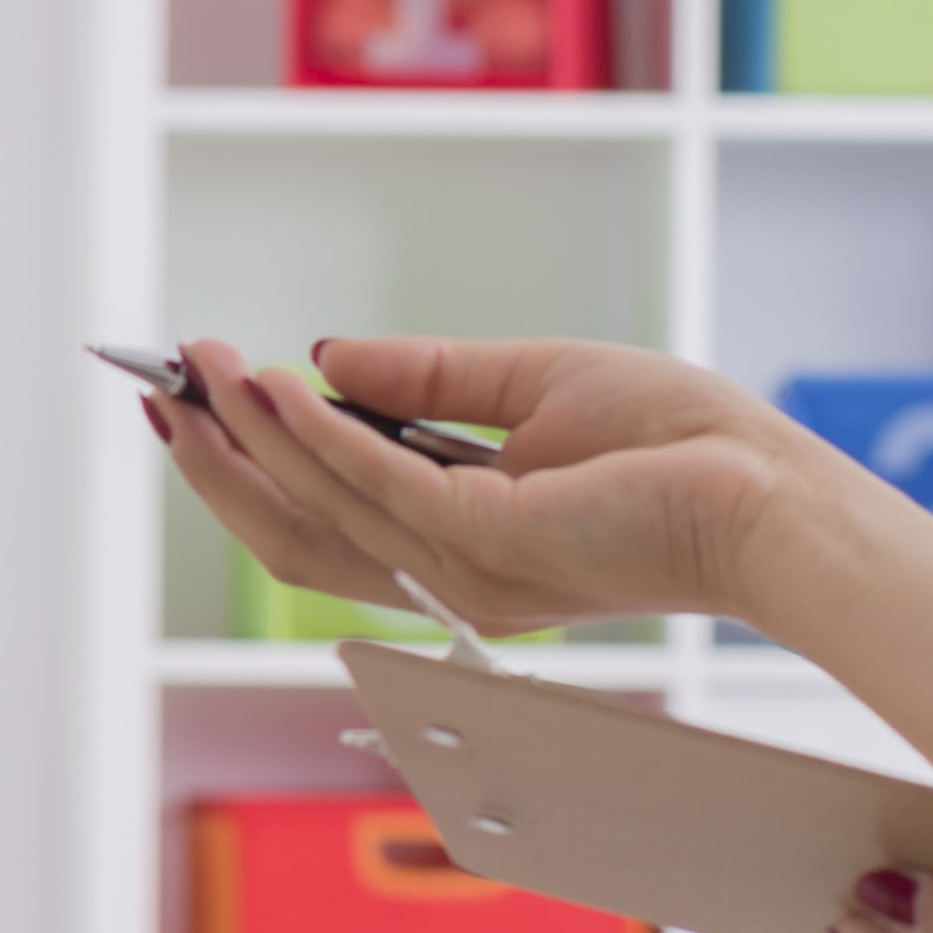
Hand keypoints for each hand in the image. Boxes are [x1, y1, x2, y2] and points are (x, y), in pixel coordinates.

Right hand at [147, 332, 864, 638]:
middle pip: (293, 535)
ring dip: (249, 435)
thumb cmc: (681, 444)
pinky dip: (315, 431)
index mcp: (456, 549)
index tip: (192, 400)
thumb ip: (426, 378)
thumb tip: (327, 354)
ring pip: (318, 513)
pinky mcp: (492, 544)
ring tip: (199, 367)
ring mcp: (465, 572)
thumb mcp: (534, 384)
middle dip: (218, 463)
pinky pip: (376, 486)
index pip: (323, 522)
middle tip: (161, 389)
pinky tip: (273, 381)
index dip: (248, 465)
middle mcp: (447, 577)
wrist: (771, 494)